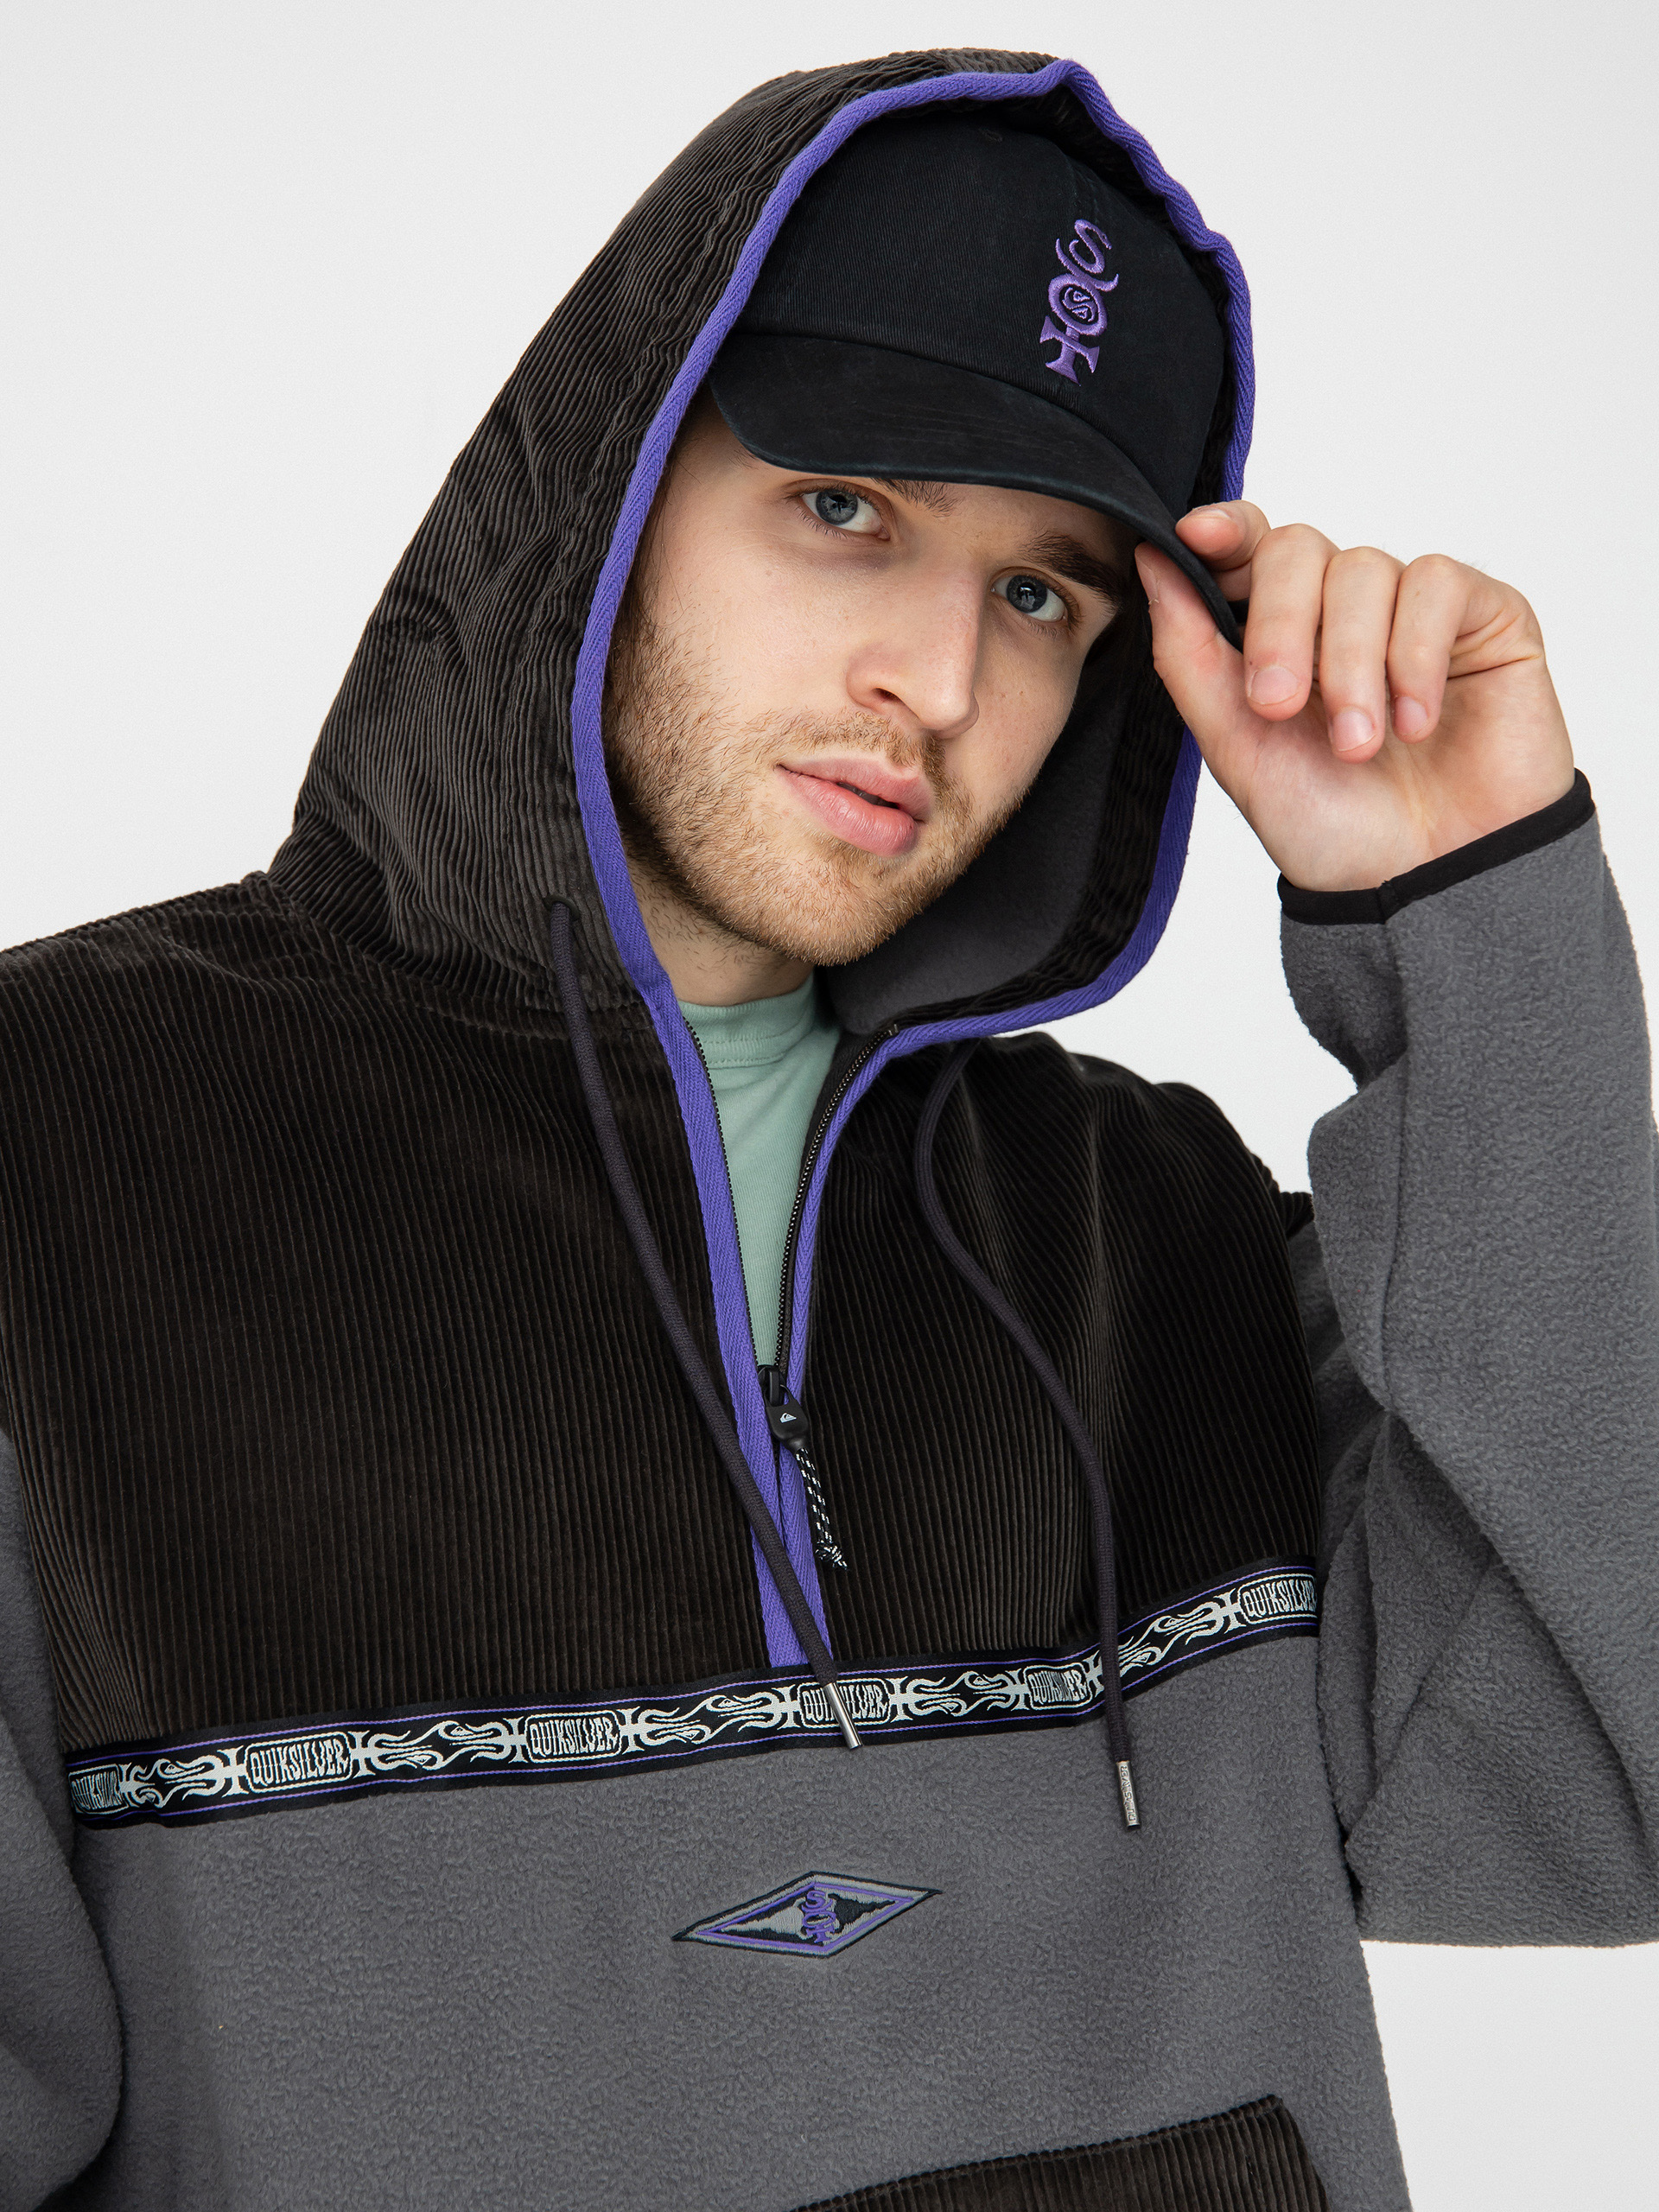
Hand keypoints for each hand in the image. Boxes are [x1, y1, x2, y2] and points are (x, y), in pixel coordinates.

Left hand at [1134, 506, 1575, 892]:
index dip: (1223, 531)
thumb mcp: (1238, 748)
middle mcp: (1342, 611)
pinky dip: (1415, 653)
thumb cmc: (1334, 827)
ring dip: (1350, 663)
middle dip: (1278, 626)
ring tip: (1359, 745)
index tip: (1195, 537)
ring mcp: (1412, 609)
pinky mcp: (1484, 614)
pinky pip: (1436, 584)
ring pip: (1363, 569)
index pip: (1248, 547)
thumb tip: (1151, 560)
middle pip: (1296, 549)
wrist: (1426, 884)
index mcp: (1277, 633)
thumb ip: (1189, 655)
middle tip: (1279, 707)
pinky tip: (1415, 723)